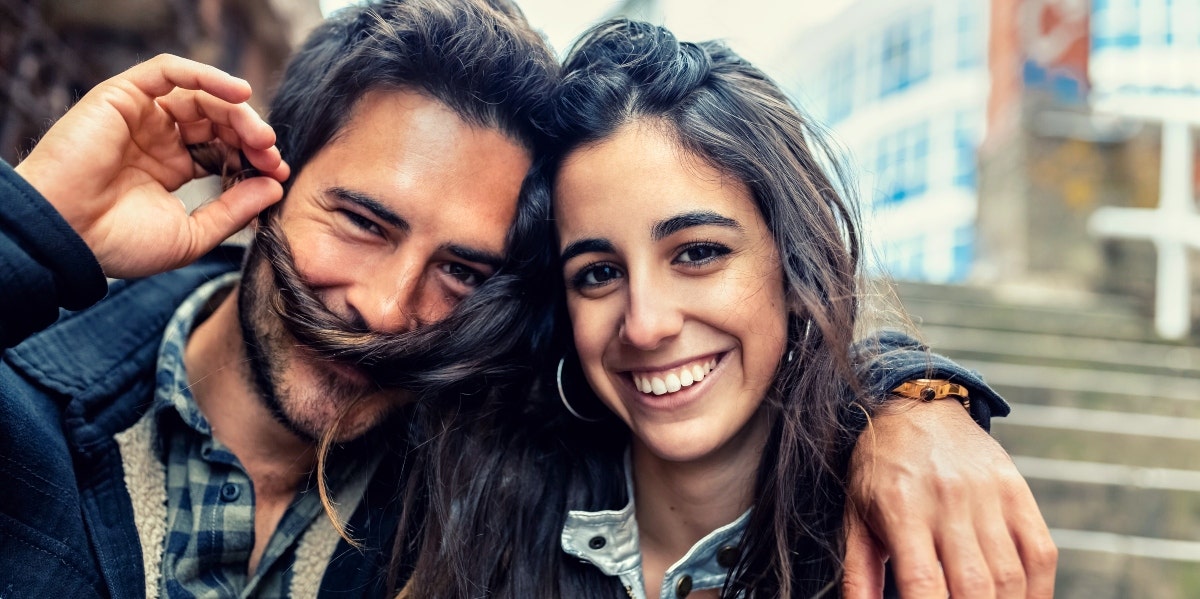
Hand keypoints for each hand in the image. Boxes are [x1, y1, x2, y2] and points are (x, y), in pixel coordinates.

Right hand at [14, 54, 288, 278]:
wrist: (68, 238)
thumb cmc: (120, 244)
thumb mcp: (193, 235)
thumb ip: (235, 209)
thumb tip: (276, 186)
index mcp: (171, 168)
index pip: (223, 148)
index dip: (253, 156)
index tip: (279, 173)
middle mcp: (157, 138)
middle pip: (217, 121)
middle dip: (252, 135)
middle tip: (272, 154)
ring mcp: (140, 116)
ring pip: (201, 96)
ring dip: (238, 111)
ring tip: (261, 137)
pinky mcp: (123, 96)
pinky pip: (169, 72)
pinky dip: (207, 76)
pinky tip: (240, 93)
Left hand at [842, 399, 1056, 597]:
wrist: (915, 406)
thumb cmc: (879, 468)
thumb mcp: (855, 516)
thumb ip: (859, 574)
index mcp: (901, 508)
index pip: (922, 582)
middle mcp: (948, 500)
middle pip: (975, 587)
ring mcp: (988, 495)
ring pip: (1011, 576)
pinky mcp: (1017, 491)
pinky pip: (1042, 553)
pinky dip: (1039, 591)